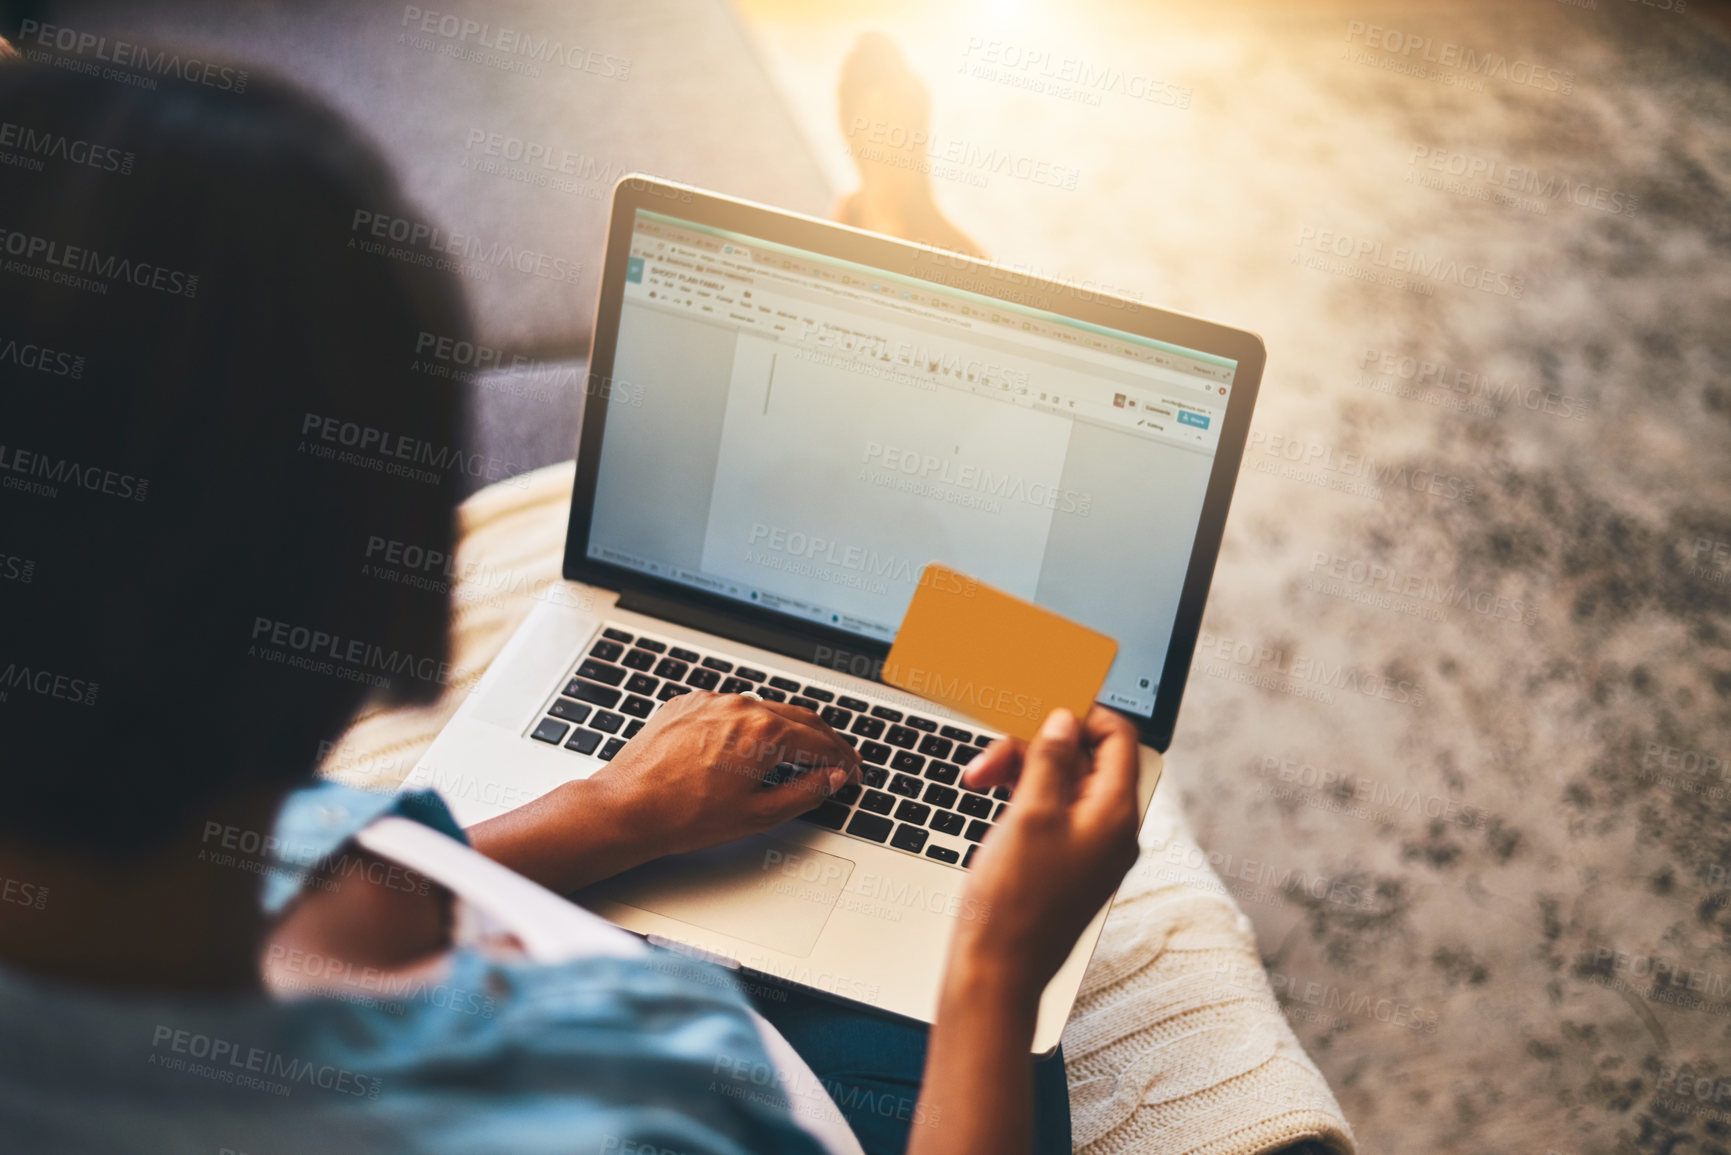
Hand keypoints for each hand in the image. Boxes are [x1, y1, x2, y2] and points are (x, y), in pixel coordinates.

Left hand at [590, 691, 861, 856]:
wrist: (626, 807)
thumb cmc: (684, 816)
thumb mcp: (758, 815)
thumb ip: (805, 793)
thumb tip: (831, 779)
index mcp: (765, 732)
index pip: (821, 742)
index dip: (843, 760)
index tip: (853, 773)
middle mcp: (740, 707)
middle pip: (799, 718)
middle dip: (823, 740)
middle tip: (838, 761)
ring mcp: (711, 701)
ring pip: (764, 709)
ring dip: (786, 729)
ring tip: (797, 754)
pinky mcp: (687, 704)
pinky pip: (728, 709)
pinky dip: (747, 725)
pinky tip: (747, 746)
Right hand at [948, 706, 1142, 1000]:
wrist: (995, 969)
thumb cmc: (1013, 900)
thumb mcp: (1030, 814)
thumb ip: (1050, 759)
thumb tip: (1064, 721)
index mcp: (1116, 816)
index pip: (1118, 738)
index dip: (1080, 716)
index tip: (1038, 710)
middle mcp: (1111, 830)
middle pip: (1084, 758)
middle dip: (1035, 746)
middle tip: (992, 755)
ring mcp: (1087, 847)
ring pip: (1061, 782)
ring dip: (1020, 769)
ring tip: (977, 779)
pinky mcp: (1063, 861)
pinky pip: (1051, 810)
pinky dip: (1021, 796)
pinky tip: (988, 796)